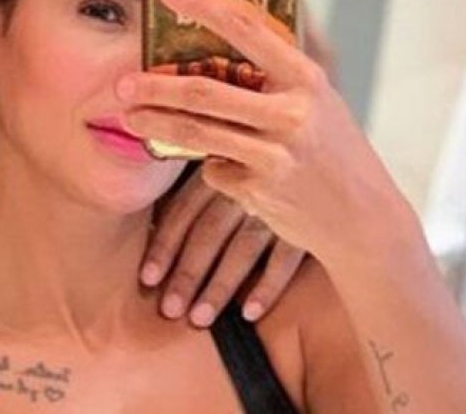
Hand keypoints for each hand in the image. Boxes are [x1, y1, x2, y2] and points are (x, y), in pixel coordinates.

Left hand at [120, 0, 418, 269]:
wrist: (364, 220)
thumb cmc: (332, 151)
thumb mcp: (315, 103)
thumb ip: (272, 78)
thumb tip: (207, 47)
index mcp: (306, 78)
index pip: (248, 28)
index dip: (205, 4)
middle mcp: (294, 113)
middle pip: (204, 90)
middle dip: (155, 85)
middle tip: (120, 83)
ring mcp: (277, 154)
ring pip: (196, 133)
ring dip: (155, 124)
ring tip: (128, 117)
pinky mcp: (262, 191)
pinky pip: (214, 171)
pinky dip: (212, 168)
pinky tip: (227, 170)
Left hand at [141, 166, 305, 326]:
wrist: (318, 147)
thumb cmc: (259, 159)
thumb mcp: (225, 157)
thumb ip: (195, 179)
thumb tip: (152, 218)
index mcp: (218, 168)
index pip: (184, 210)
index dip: (164, 246)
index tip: (147, 279)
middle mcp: (244, 186)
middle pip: (209, 233)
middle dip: (187, 274)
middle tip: (169, 309)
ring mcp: (277, 205)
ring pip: (243, 249)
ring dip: (220, 286)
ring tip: (200, 318)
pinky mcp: (307, 223)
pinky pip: (285, 258)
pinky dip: (268, 286)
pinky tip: (249, 312)